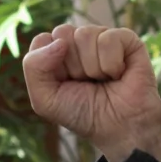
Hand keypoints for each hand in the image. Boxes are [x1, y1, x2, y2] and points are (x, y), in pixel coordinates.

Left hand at [23, 24, 160, 161]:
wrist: (119, 128)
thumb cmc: (83, 114)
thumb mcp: (45, 99)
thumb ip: (34, 67)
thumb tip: (60, 42)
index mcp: (58, 51)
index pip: (42, 40)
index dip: (51, 66)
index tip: (66, 84)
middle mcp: (80, 41)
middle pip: (62, 32)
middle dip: (73, 65)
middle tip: (87, 83)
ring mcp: (103, 38)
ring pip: (85, 34)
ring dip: (93, 67)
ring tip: (104, 80)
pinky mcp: (127, 39)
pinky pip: (108, 39)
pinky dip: (111, 64)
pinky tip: (119, 74)